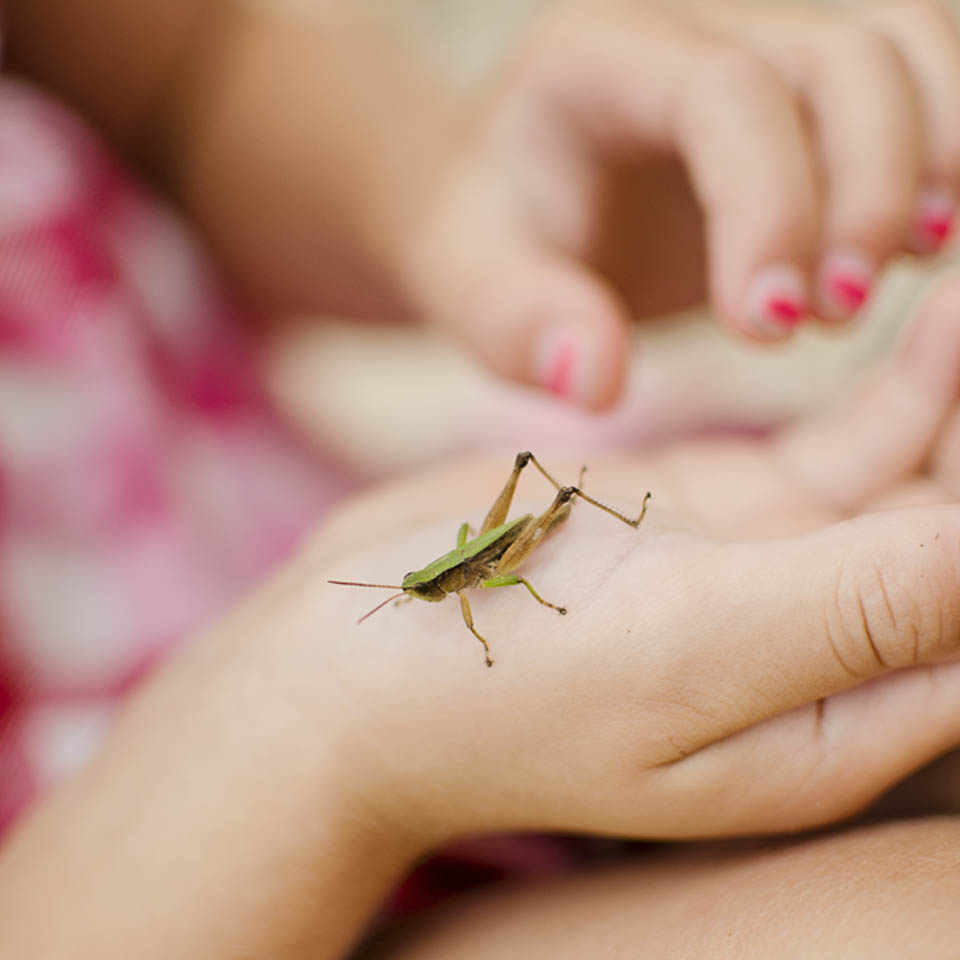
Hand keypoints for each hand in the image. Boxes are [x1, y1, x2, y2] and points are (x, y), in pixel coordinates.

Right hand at [312, 267, 959, 844]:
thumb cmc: (505, 677)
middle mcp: (822, 658)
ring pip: (918, 482)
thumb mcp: (692, 648)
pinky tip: (935, 321)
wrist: (358, 656)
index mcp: (836, 726)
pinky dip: (899, 386)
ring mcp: (771, 577)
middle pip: (959, 542)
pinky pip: (841, 447)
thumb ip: (865, 607)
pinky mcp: (718, 515)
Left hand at [398, 0, 959, 407]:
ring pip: (903, 50)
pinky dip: (938, 158)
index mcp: (596, 55)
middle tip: (834, 316)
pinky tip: (914, 248)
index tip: (767, 330)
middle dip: (867, 192)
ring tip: (896, 280)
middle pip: (840, 57)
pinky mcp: (803, 77)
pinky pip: (910, 83)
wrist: (522, 201)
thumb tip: (596, 377)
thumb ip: (518, 322)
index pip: (723, 95)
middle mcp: (692, 18)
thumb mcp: (473, 285)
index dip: (769, 208)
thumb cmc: (499, 243)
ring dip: (928, 168)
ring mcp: (760, 33)